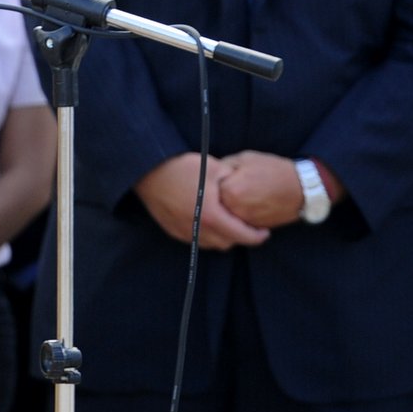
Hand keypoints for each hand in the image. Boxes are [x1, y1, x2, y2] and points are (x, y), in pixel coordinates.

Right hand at [134, 153, 268, 249]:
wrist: (148, 170)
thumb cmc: (182, 167)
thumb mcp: (215, 167)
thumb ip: (235, 180)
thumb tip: (247, 189)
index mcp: (211, 216)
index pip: (242, 235)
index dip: (257, 236)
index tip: (265, 231)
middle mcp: (197, 229)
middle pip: (227, 243)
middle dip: (240, 237)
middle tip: (247, 225)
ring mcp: (183, 232)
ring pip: (211, 244)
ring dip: (223, 237)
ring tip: (228, 222)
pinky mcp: (172, 230)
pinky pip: (196, 240)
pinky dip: (206, 235)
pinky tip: (208, 220)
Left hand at [215, 150, 316, 228]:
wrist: (301, 188)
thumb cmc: (274, 170)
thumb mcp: (246, 158)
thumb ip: (224, 165)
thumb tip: (209, 171)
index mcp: (229, 190)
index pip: (209, 188)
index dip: (214, 181)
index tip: (221, 177)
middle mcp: (234, 209)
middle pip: (215, 204)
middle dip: (217, 197)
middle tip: (229, 188)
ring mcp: (244, 221)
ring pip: (225, 216)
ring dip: (226, 208)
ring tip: (239, 196)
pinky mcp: (253, 228)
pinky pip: (238, 224)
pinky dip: (238, 217)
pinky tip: (246, 206)